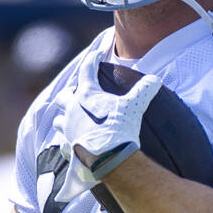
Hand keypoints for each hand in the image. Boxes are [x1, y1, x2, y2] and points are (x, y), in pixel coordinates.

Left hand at [54, 49, 160, 179]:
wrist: (109, 157)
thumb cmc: (119, 128)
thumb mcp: (135, 106)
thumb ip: (144, 90)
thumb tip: (155, 79)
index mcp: (86, 95)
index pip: (87, 70)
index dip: (92, 60)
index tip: (96, 55)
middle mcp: (72, 110)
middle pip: (63, 96)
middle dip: (69, 94)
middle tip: (76, 94)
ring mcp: (68, 130)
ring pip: (58, 121)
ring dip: (64, 118)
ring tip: (72, 120)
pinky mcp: (68, 147)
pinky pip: (62, 144)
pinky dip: (67, 143)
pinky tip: (73, 144)